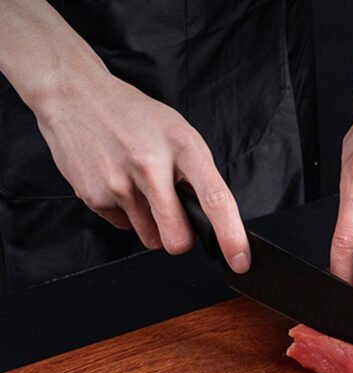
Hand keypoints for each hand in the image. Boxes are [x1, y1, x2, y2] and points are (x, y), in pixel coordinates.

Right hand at [35, 72, 250, 271]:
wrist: (75, 95)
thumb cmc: (135, 118)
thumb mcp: (178, 134)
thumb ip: (197, 176)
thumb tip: (214, 222)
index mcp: (183, 146)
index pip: (215, 199)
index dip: (231, 236)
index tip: (240, 260)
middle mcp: (151, 164)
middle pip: (177, 237)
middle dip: (181, 240)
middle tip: (176, 221)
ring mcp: (120, 182)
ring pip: (151, 238)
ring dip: (152, 224)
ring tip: (140, 188)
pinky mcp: (95, 196)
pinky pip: (124, 226)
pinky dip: (126, 213)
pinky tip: (118, 182)